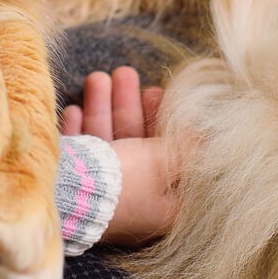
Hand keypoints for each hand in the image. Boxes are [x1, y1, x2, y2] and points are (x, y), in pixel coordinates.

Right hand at [60, 67, 176, 245]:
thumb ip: (187, 145)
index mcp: (166, 205)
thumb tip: (210, 136)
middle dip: (127, 106)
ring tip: (96, 78)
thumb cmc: (125, 181)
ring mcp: (106, 199)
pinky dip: (79, 132)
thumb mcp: (163, 159)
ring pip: (108, 145)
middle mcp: (138, 203)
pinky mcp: (78, 192)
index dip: (164, 122)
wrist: (67, 200)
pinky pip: (82, 157)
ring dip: (101, 109)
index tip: (155, 92)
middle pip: (137, 146)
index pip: (172, 158)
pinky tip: (73, 110)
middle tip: (124, 73)